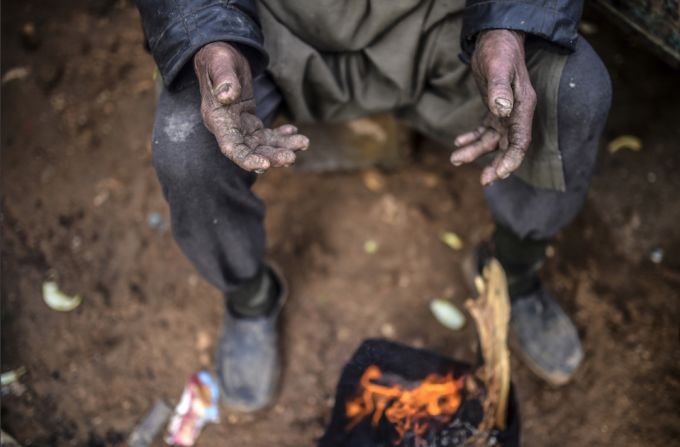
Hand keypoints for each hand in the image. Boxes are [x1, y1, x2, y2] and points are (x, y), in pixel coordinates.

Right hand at [194, 42, 308, 171]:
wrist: (220, 54)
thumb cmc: (218, 57)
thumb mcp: (220, 63)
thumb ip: (224, 79)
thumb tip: (228, 95)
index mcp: (217, 119)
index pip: (231, 147)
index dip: (247, 159)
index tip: (265, 165)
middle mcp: (228, 128)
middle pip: (251, 151)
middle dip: (271, 156)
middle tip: (291, 157)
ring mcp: (239, 126)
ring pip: (262, 145)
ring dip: (282, 147)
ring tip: (303, 142)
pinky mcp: (250, 122)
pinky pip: (267, 135)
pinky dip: (281, 136)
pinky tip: (294, 131)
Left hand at [451, 30, 536, 184]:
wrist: (495, 39)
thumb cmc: (499, 52)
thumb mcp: (499, 68)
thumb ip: (500, 89)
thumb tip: (502, 110)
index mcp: (522, 108)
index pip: (520, 141)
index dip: (512, 160)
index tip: (500, 174)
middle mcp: (515, 114)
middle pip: (508, 147)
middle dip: (497, 165)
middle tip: (484, 181)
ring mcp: (505, 114)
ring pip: (491, 141)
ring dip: (475, 152)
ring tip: (455, 159)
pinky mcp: (493, 111)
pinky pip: (483, 131)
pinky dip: (471, 138)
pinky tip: (458, 142)